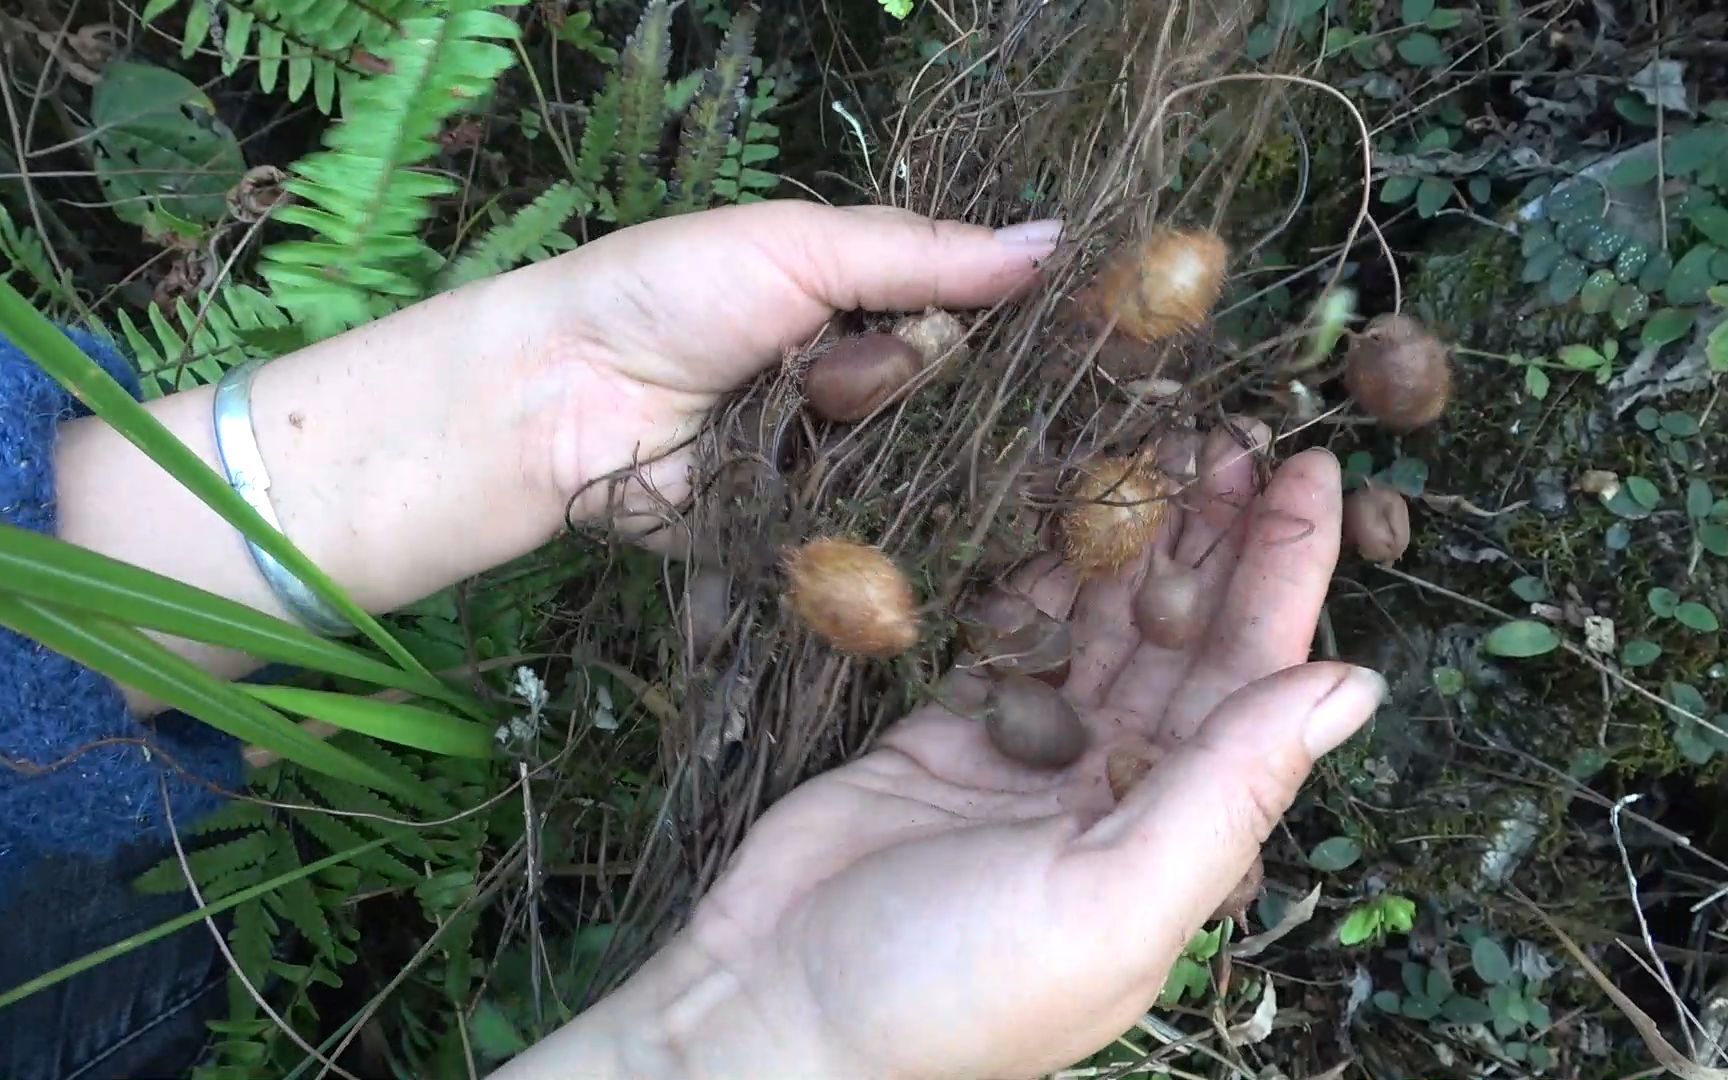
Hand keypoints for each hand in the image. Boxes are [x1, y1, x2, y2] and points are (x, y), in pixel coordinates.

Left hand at [53, 201, 1055, 703]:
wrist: (560, 400)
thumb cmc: (670, 294)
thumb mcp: (799, 246)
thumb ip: (921, 253)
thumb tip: (1054, 241)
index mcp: (854, 295)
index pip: (970, 304)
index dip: (1028, 317)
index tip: (1110, 325)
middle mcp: (856, 376)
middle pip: (959, 388)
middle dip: (957, 381)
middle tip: (962, 379)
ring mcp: (835, 456)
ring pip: (926, 459)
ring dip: (918, 445)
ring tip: (879, 432)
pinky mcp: (808, 529)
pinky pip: (878, 530)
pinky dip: (896, 521)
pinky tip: (932, 517)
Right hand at [501, 428, 1384, 1079]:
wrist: (780, 1010)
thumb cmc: (956, 985)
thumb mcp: (1115, 900)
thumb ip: (1233, 791)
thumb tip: (1356, 685)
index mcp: (1180, 835)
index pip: (1257, 681)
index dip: (1288, 575)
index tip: (1313, 473)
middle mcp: (1121, 789)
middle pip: (1189, 638)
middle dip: (1220, 536)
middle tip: (1241, 427)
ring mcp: (1033, 758)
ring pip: (1104, 624)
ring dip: (1138, 537)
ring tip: (1165, 439)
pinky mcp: (950, 732)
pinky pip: (1014, 631)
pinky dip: (1042, 568)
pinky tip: (1067, 500)